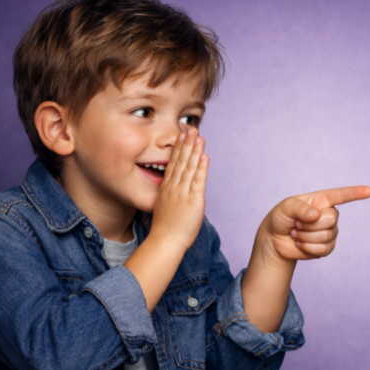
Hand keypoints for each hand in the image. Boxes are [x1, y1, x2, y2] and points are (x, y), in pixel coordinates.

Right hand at [150, 130, 208, 250]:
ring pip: (189, 167)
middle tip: (191, 129)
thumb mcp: (165, 207)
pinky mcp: (193, 200)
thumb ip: (171, 196)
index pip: (173, 163)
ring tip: (198, 136)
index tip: (182, 136)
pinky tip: (204, 155)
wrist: (166, 241)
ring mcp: (183, 192)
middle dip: (186, 144)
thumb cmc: (166, 229)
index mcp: (167, 188)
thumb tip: (176, 191)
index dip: (178, 148)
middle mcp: (174, 187)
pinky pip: (198, 180)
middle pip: (180, 161)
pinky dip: (201, 167)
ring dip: (194, 150)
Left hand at [258, 186, 369, 262]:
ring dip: (305, 237)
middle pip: (330, 219)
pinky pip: (323, 250)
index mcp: (322, 200)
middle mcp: (329, 215)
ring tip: (296, 233)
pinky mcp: (327, 247)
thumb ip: (300, 208)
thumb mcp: (286, 207)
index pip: (342, 196)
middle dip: (309, 224)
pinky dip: (307, 248)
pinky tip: (300, 244)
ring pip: (325, 236)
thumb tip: (316, 215)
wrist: (275, 239)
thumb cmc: (281, 217)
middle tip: (297, 223)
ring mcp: (330, 232)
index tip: (369, 191)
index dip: (356, 193)